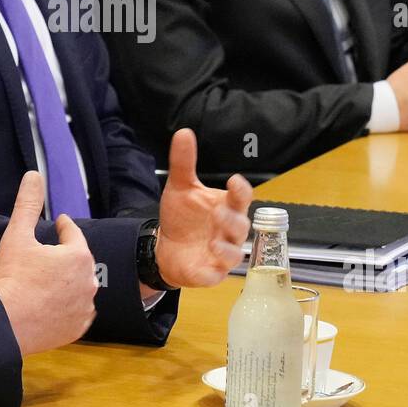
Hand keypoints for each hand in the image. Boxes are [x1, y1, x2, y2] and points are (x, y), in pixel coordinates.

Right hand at [0, 172, 97, 356]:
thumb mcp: (17, 235)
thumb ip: (28, 203)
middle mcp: (88, 281)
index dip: (64, 226)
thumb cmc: (12, 277)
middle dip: (67, 254)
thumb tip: (34, 175)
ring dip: (70, 281)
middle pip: (79, 261)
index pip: (73, 234)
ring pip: (81, 286)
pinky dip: (70, 306)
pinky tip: (57, 303)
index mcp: (78, 256)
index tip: (59, 223)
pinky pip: (78, 311)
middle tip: (51, 252)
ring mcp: (85, 307)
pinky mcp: (78, 328)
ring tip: (52, 279)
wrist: (5, 324)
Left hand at [152, 129, 252, 288]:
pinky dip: (214, 270)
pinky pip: (217, 274)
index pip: (242, 197)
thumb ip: (183, 162)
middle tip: (218, 213)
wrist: (166, 247)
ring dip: (227, 248)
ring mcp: (222, 254)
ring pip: (235, 253)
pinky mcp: (211, 273)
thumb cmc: (182, 216)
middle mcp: (229, 231)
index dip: (241, 190)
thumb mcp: (179, 187)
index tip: (235, 181)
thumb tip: (183, 132)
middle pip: (241, 226)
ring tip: (214, 241)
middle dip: (232, 220)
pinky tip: (207, 262)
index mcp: (227, 206)